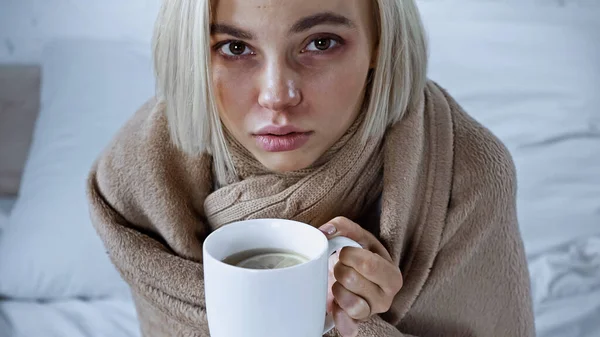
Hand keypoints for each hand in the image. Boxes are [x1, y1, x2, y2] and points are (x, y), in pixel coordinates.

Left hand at [320, 217, 402, 336]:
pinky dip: (337, 315)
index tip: (344, 252)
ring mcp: (370, 314)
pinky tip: (334, 304)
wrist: (347, 276)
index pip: (368, 264)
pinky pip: (347, 327)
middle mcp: (386, 298)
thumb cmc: (356, 255)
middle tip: (341, 267)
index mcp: (391, 275)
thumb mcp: (356, 236)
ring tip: (339, 283)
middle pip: (352, 280)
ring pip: (348, 302)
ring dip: (337, 288)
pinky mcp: (355, 325)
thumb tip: (325, 231)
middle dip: (339, 269)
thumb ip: (343, 226)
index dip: (348, 255)